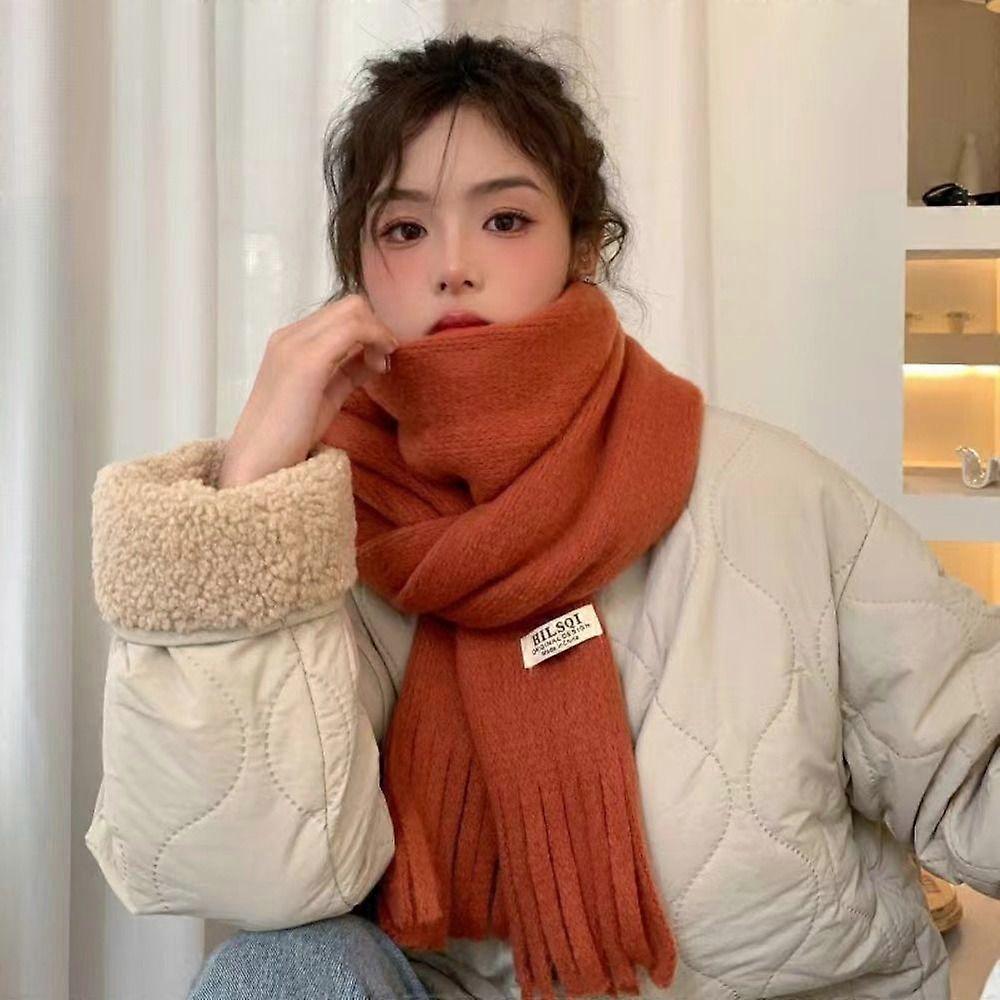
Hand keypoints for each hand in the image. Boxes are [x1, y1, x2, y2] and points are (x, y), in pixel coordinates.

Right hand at [218, 293, 398, 486]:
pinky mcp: (306, 361)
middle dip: (378, 328)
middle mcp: (289, 336)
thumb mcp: (326, 395)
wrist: (258, 463)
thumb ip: (348, 371)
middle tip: (385, 360)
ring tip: (381, 366)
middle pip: (350, 305)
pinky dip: (375, 341)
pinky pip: (353, 330)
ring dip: (379, 334)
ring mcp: (295, 345)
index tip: (381, 360)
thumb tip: (375, 357)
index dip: (369, 330)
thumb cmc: (288, 437)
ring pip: (354, 311)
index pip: (340, 314)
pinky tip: (379, 367)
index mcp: (289, 342)